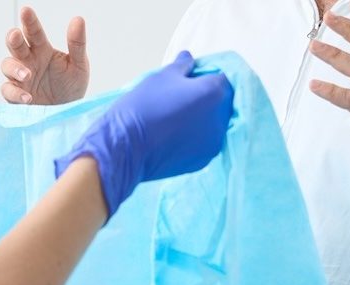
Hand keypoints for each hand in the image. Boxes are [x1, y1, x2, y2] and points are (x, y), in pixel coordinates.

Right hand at [0, 6, 88, 104]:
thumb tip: (78, 19)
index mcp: (42, 49)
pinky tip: (28, 98)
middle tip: (16, 35)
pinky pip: (8, 90)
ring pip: (7, 65)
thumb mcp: (79, 64)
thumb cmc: (72, 85)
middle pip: (14, 44)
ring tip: (27, 74)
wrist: (69, 112)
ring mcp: (20, 78)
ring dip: (14, 68)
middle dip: (13, 38)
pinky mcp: (16, 96)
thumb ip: (77, 43)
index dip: (29, 21)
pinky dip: (15, 93)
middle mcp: (28, 60)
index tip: (26, 10)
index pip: (34, 32)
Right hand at [55, 51, 231, 218]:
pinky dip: (196, 137)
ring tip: (176, 118)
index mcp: (214, 92)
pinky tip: (175, 134)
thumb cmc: (144, 106)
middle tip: (181, 97)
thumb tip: (189, 58)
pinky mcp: (203, 160)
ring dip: (202, 118)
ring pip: (214, 124)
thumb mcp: (161, 77)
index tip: (189, 79)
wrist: (127, 147)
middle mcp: (221, 118)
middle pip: (222, 102)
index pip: (222, 77)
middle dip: (207, 97)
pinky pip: (205, 142)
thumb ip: (182, 66)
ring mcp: (214, 142)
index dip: (206, 76)